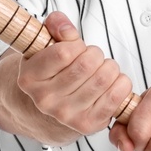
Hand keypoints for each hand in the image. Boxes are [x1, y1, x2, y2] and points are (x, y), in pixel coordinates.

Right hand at [15, 12, 133, 146]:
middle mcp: (45, 100)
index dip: (76, 44)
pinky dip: (121, 83)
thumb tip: (64, 27)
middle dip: (95, 54)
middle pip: (86, 65)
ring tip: (101, 68)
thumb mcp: (46, 44)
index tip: (76, 47)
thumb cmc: (53, 69)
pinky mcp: (87, 124)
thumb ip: (54, 26)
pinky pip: (116, 97)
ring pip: (103, 78)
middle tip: (92, 57)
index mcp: (29, 78)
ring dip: (109, 67)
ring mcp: (66, 115)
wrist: (52, 104)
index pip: (63, 53)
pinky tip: (112, 81)